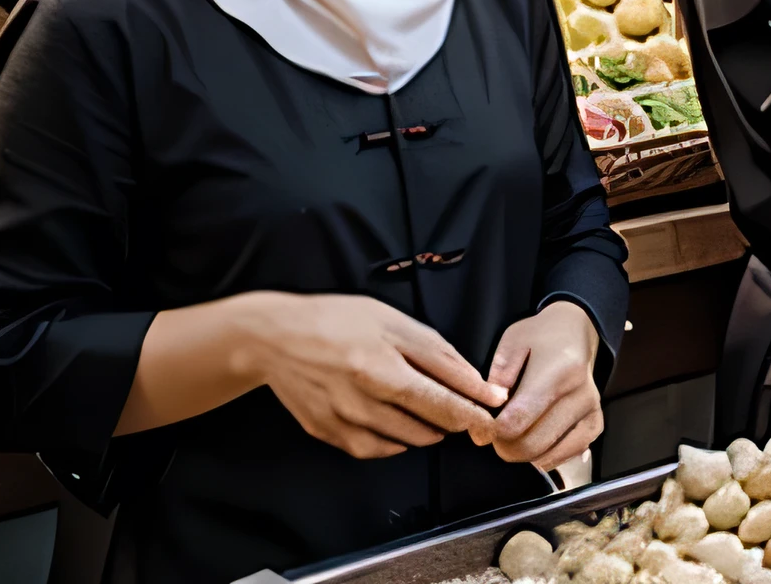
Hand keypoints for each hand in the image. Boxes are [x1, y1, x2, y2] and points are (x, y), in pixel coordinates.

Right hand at [232, 292, 505, 460]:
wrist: (276, 339)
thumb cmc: (337, 321)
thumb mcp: (393, 323)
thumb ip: (437, 354)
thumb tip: (474, 382)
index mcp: (381, 368)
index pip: (442, 402)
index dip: (474, 413)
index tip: (494, 415)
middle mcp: (362, 402)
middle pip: (428, 426)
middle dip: (455, 421)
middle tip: (466, 410)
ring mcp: (343, 422)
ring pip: (406, 441)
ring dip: (427, 429)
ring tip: (426, 406)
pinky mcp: (329, 434)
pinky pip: (376, 449)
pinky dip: (396, 440)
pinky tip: (396, 420)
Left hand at [473, 301, 603, 468]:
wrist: (575, 332)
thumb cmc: (539, 337)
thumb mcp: (511, 342)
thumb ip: (497, 378)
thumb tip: (488, 415)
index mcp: (558, 371)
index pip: (518, 419)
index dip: (493, 431)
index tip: (482, 428)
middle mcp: (580, 394)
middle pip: (532, 443)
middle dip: (504, 446)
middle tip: (494, 436)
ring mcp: (591, 411)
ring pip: (548, 454)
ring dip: (523, 454)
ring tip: (513, 437)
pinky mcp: (596, 423)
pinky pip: (568, 454)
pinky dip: (547, 456)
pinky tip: (535, 444)